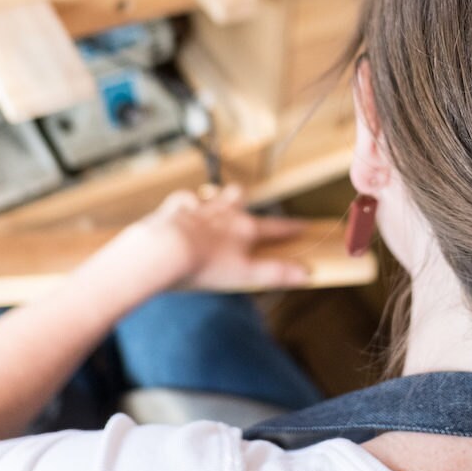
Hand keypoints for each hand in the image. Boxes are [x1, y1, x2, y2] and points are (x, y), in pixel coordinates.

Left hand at [94, 185, 309, 305]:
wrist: (166, 249)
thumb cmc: (205, 264)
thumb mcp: (246, 274)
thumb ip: (276, 273)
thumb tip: (304, 273)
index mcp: (244, 229)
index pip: (275, 227)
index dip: (291, 227)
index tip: (302, 225)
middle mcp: (224, 212)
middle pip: (240, 199)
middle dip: (244, 202)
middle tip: (244, 209)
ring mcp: (200, 207)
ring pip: (213, 195)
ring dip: (217, 199)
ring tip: (216, 204)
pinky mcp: (176, 208)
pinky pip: (184, 200)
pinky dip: (186, 204)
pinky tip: (184, 209)